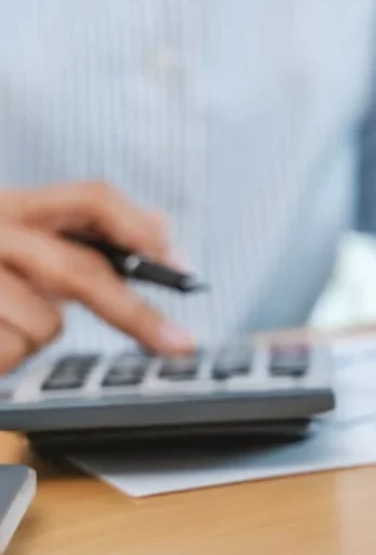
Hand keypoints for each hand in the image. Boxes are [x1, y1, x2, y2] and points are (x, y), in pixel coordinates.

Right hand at [0, 182, 192, 370]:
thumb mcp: (19, 242)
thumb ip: (81, 235)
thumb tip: (159, 228)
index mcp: (11, 205)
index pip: (89, 197)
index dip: (136, 227)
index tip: (175, 261)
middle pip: (79, 270)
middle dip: (136, 315)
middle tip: (179, 344)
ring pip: (45, 323)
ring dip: (31, 338)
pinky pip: (10, 350)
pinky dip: (2, 358)